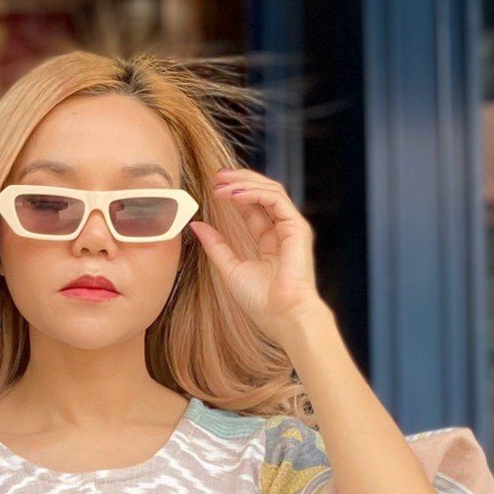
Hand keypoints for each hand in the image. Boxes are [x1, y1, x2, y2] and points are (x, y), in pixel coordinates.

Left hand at [189, 167, 322, 340]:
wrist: (283, 317)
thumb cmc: (262, 302)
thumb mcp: (230, 268)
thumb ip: (216, 246)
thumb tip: (196, 225)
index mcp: (270, 241)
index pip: (254, 207)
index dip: (235, 193)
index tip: (214, 188)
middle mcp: (283, 231)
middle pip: (263, 193)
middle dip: (240, 181)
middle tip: (217, 177)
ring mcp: (292, 228)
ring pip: (271, 191)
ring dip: (245, 184)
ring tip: (222, 184)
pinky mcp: (297, 228)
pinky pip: (276, 200)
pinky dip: (255, 193)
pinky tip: (235, 195)